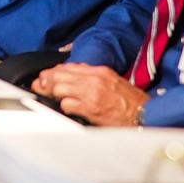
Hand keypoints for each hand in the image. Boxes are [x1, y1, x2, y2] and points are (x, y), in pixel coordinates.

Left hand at [31, 63, 148, 125]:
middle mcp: (94, 80)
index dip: (53, 71)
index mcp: (99, 71)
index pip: (69, 67)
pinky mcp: (90, 109)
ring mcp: (91, 94)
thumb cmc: (130, 102)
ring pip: (60, 87)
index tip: (46, 77)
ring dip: (51, 93)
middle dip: (46, 80)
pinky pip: (67, 104)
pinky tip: (63, 108)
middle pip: (60, 75)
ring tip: (47, 97)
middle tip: (39, 86)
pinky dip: (62, 106)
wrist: (144, 115)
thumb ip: (94, 77)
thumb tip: (75, 74)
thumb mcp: (113, 81)